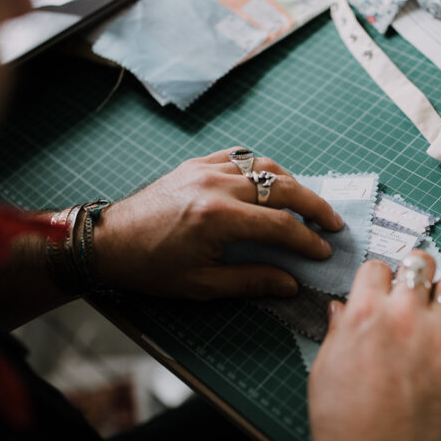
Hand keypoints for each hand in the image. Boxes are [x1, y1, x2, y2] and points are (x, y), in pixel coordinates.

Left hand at [92, 147, 342, 298]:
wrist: (109, 242)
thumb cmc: (152, 268)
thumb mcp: (202, 284)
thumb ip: (251, 281)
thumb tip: (291, 284)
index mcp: (218, 218)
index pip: (280, 225)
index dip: (307, 239)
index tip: (323, 251)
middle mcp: (217, 186)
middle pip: (282, 187)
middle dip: (313, 204)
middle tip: (332, 222)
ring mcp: (206, 169)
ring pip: (264, 165)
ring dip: (291, 181)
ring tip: (306, 201)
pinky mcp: (196, 163)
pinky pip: (239, 156)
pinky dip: (261, 166)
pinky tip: (270, 181)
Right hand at [308, 250, 440, 440]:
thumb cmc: (343, 421)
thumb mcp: (325, 367)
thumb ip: (338, 331)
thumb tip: (342, 310)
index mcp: (365, 314)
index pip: (378, 267)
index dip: (379, 278)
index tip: (381, 290)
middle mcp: (404, 318)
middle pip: (421, 263)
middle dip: (416, 272)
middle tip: (415, 290)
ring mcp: (440, 340)